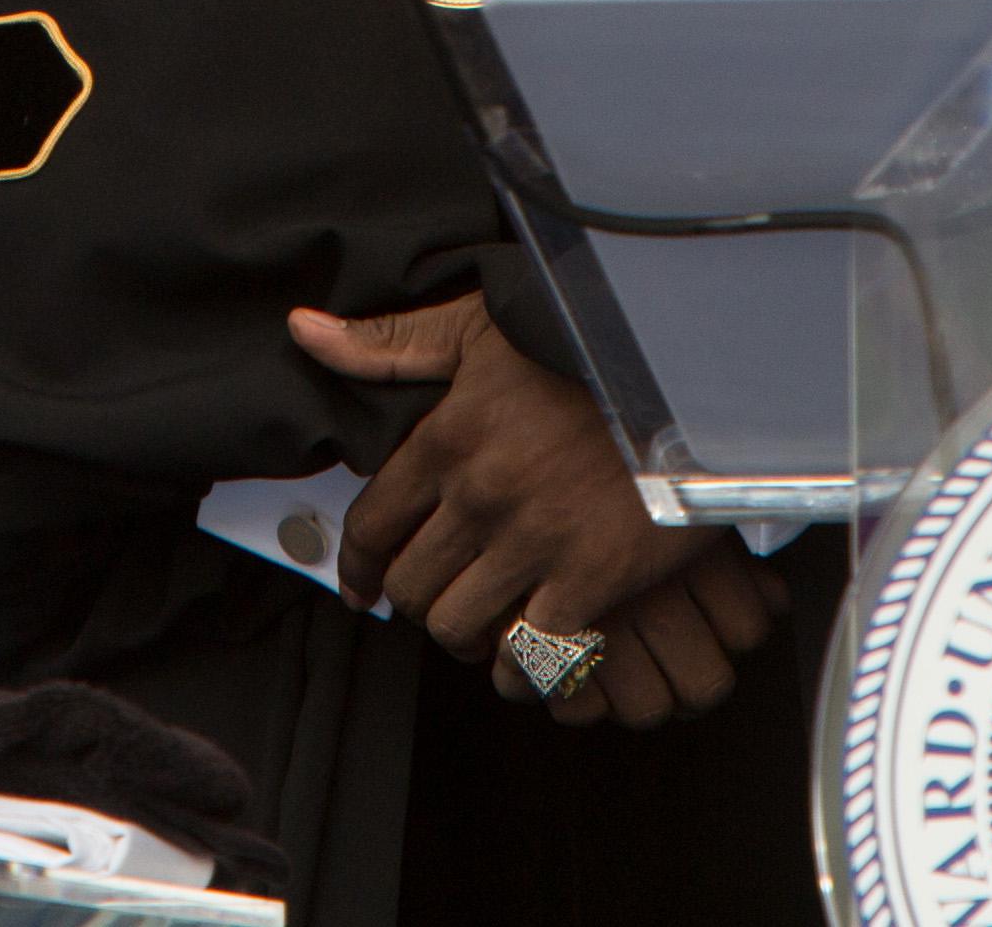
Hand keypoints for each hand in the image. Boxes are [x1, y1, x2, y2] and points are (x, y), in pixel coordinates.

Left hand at [289, 294, 780, 723]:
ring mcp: (532, 541)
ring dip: (464, 632)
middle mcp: (479, 494)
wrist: (687, 367)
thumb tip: (304, 330)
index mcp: (447, 435)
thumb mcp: (480, 325)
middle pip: (411, 584)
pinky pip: (528, 653)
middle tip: (437, 594)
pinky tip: (529, 649)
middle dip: (415, 597)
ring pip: (458, 624)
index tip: (361, 588)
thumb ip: (390, 340)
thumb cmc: (582, 340)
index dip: (358, 566)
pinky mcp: (587, 579)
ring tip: (482, 620)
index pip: (372, 524)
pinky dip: (521, 665)